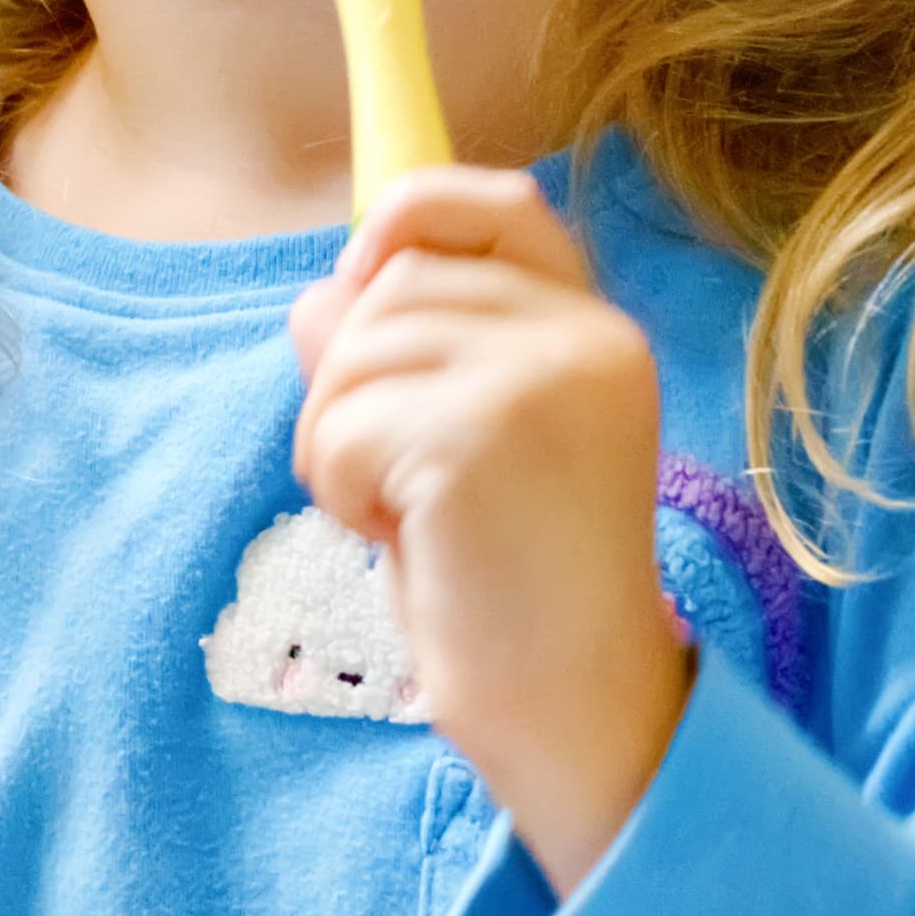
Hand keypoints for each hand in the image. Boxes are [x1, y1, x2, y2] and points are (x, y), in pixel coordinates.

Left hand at [287, 166, 685, 893]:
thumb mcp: (452, 449)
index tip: (359, 271)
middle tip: (402, 483)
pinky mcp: (481, 434)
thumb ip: (400, 359)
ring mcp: (540, 380)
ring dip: (337, 444)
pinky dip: (338, 488)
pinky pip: (339, 423)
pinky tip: (403, 540)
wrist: (570, 709)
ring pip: (350, 350)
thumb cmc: (506, 587)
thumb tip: (317, 293)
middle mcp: (586, 340)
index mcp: (597, 336)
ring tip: (409, 518)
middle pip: (390, 284)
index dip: (413, 213)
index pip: (500, 206)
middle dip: (351, 381)